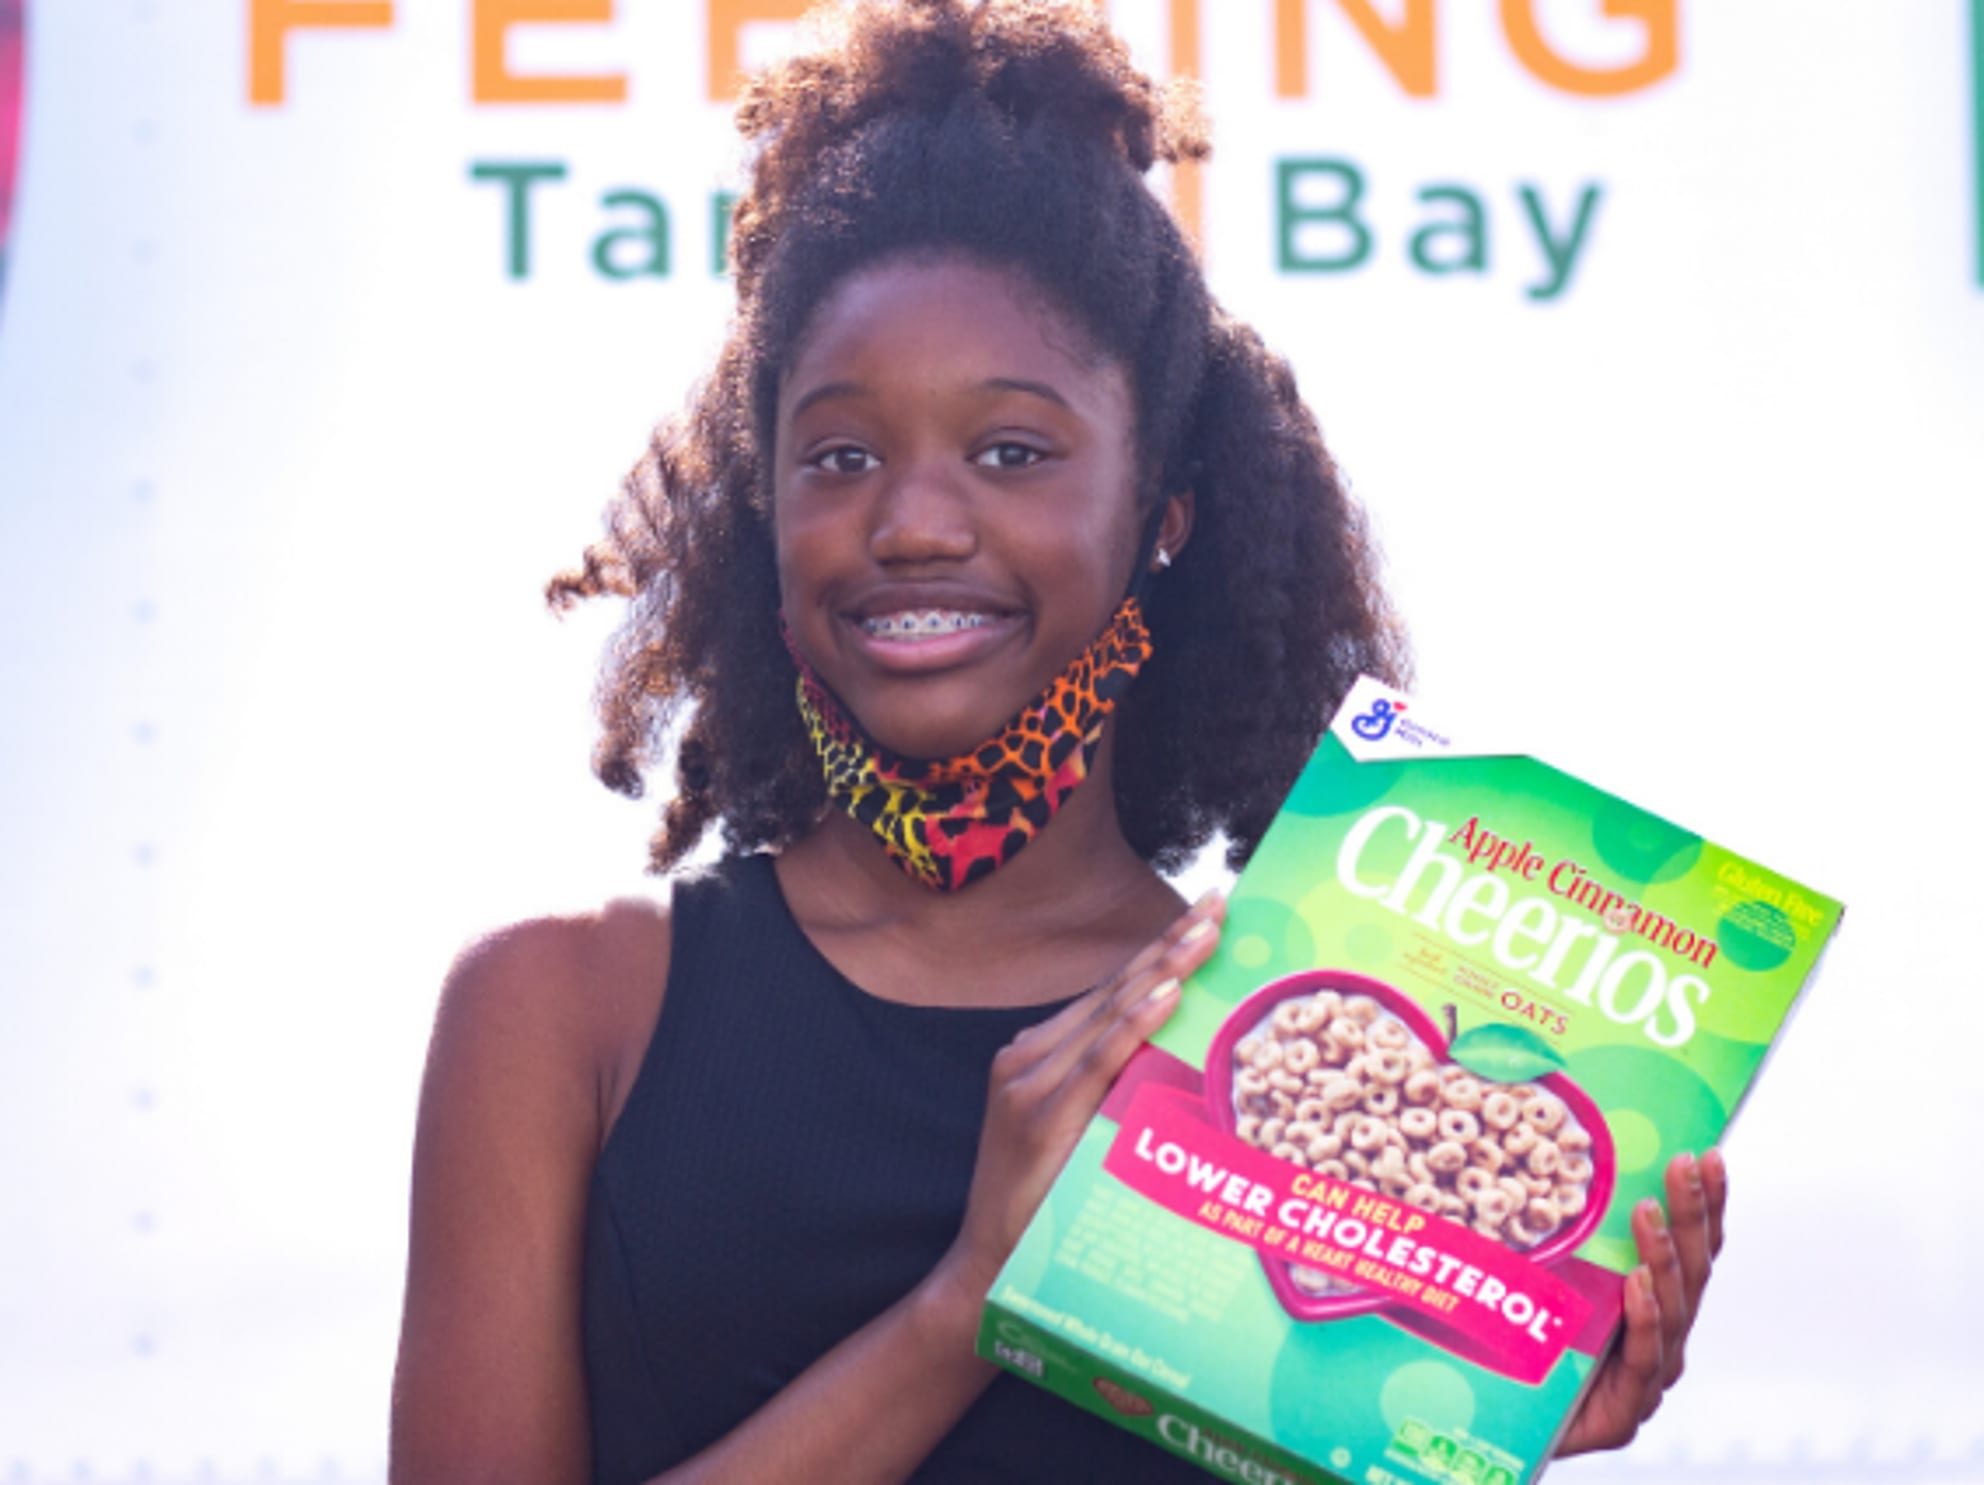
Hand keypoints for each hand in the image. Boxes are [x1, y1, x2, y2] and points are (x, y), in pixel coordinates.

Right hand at [929, 892, 1225, 1317]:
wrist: (990, 1267)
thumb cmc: (1045, 1209)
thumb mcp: (1082, 1136)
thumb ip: (1116, 1092)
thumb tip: (1184, 1065)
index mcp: (1039, 1054)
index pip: (1113, 991)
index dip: (1161, 950)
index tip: (1208, 914)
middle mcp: (1028, 1055)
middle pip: (1115, 988)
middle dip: (1172, 943)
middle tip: (1221, 903)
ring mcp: (1028, 1080)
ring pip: (1109, 1012)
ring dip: (1164, 967)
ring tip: (1207, 931)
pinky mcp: (1036, 1110)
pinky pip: (1098, 1057)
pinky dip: (1135, 1021)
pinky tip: (1168, 992)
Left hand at [1556, 1149, 1728, 1455]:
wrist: (1507, 1429)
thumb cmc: (1528, 1348)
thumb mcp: (1545, 1277)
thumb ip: (1558, 1235)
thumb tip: (1542, 1159)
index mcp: (1653, 1305)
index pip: (1686, 1248)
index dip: (1702, 1204)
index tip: (1707, 1156)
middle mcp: (1660, 1338)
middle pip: (1689, 1270)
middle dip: (1692, 1214)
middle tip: (1686, 1165)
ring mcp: (1647, 1375)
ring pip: (1671, 1309)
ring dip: (1662, 1256)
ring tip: (1650, 1212)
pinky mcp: (1626, 1412)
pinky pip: (1641, 1359)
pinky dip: (1644, 1320)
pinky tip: (1640, 1287)